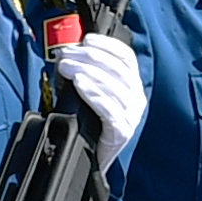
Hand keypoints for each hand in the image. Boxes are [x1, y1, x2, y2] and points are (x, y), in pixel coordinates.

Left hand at [45, 29, 145, 157]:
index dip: (107, 45)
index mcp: (132, 86)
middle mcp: (136, 99)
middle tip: (65, 56)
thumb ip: (85, 73)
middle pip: (116, 69)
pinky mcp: (122, 132)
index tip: (87, 39)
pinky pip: (110, 110)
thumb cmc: (89, 125)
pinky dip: (94, 95)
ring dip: (87, 73)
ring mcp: (131, 116)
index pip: (126, 58)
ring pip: (113, 87)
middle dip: (88, 57)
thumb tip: (65, 54)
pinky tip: (80, 86)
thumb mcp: (90, 95)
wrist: (91, 161)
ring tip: (67, 68)